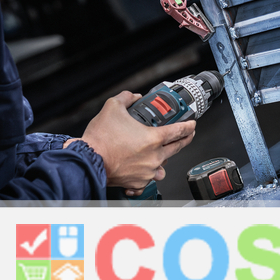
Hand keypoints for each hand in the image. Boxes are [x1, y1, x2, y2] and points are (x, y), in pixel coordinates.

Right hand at [68, 91, 195, 194]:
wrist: (87, 161)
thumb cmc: (100, 139)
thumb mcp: (112, 107)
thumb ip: (126, 98)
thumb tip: (133, 96)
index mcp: (152, 138)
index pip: (179, 131)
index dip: (188, 126)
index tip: (192, 124)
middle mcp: (153, 157)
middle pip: (177, 148)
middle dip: (184, 140)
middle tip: (187, 135)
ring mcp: (146, 172)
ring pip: (163, 165)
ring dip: (165, 158)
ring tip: (162, 152)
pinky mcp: (137, 183)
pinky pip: (149, 179)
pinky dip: (148, 174)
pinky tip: (144, 169)